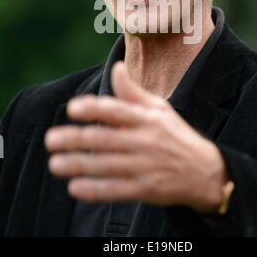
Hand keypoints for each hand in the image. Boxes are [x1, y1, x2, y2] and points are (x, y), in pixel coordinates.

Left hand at [44, 61, 227, 211]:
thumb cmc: (175, 135)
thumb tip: (117, 66)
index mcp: (147, 119)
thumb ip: (133, 92)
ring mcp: (145, 166)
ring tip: (55, 163)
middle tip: (50, 139)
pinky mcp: (145, 189)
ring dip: (78, 164)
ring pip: (106, 165)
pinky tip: (75, 187)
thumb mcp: (159, 108)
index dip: (94, 108)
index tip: (72, 108)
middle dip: (75, 139)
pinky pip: (116, 190)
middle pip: (105, 139)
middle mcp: (145, 141)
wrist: (205, 171)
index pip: (117, 111)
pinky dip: (94, 190)